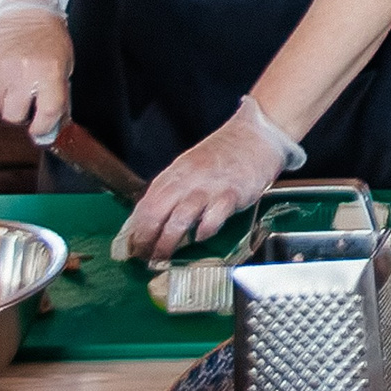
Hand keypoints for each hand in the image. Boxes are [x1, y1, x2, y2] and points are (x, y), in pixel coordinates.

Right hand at [0, 0, 73, 144]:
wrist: (22, 11)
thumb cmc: (47, 36)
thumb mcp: (64, 64)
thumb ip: (59, 93)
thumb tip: (55, 123)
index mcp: (48, 71)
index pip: (48, 112)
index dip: (45, 127)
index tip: (42, 130)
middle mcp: (22, 72)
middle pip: (15, 115)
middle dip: (21, 113)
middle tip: (26, 101)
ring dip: (3, 102)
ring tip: (13, 84)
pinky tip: (0, 77)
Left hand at [117, 96, 303, 262]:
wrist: (258, 133)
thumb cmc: (226, 153)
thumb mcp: (191, 165)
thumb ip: (174, 188)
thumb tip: (154, 218)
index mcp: (175, 173)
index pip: (145, 205)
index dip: (134, 230)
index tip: (132, 247)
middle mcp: (187, 180)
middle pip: (156, 214)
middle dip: (145, 240)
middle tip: (144, 256)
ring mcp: (209, 187)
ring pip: (178, 220)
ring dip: (167, 243)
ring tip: (164, 257)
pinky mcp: (232, 194)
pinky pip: (212, 219)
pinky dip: (203, 232)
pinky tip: (200, 236)